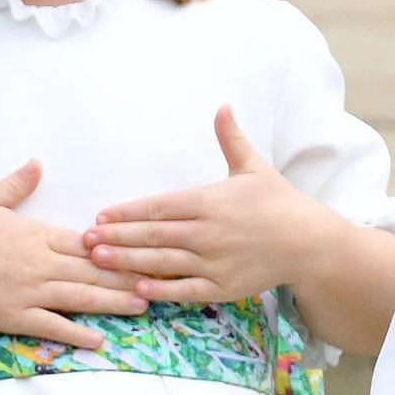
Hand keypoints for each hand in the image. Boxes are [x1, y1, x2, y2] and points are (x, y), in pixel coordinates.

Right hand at [0, 160, 147, 349]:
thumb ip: (15, 184)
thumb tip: (38, 163)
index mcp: (36, 234)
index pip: (85, 242)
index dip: (117, 247)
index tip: (144, 247)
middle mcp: (41, 264)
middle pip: (93, 270)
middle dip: (129, 274)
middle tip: (161, 278)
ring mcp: (32, 292)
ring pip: (82, 298)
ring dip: (114, 302)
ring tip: (143, 304)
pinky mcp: (18, 317)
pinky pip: (54, 326)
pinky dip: (78, 333)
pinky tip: (99, 339)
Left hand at [86, 105, 334, 302]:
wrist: (309, 242)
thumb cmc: (278, 202)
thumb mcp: (253, 166)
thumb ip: (231, 138)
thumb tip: (223, 105)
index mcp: (209, 201)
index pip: (158, 206)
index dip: (127, 211)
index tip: (101, 214)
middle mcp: (207, 231)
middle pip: (153, 234)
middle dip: (117, 236)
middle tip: (85, 239)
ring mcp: (215, 261)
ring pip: (163, 261)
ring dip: (128, 261)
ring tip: (99, 260)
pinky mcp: (224, 286)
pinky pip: (187, 289)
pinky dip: (162, 289)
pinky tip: (138, 289)